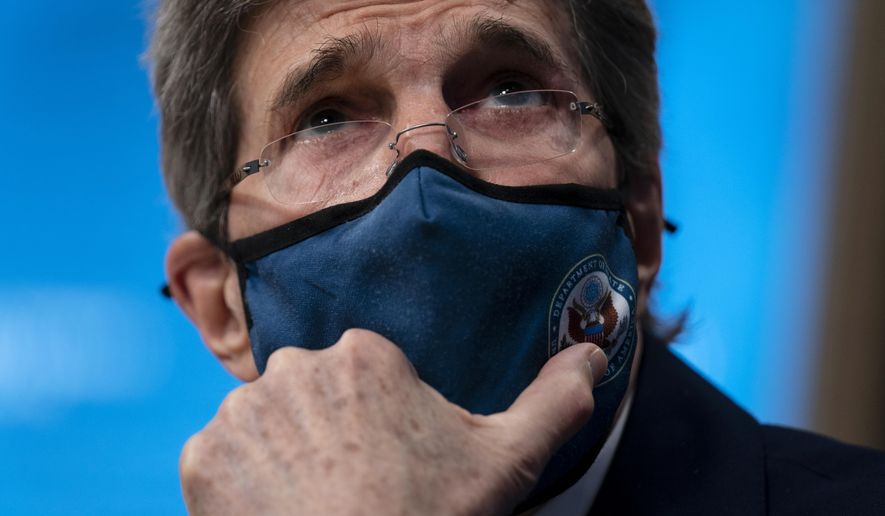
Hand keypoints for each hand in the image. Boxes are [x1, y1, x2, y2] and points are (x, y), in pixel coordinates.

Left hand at [179, 329, 607, 514]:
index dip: (378, 424)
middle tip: (354, 486)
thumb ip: (555, 399)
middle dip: (328, 433)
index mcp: (364, 354)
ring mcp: (243, 410)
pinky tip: (277, 513)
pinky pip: (222, 457)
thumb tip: (595, 352)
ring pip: (267, 424)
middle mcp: (295, 366)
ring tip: (316, 504)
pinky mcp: (202, 455)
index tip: (388, 463)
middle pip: (312, 396)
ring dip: (284, 455)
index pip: (363, 377)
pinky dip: (242, 483)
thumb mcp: (507, 459)